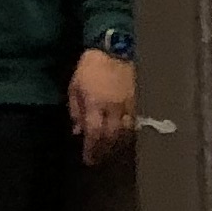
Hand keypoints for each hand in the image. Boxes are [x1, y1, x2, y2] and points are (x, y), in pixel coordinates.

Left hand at [68, 49, 136, 164]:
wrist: (113, 51)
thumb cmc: (89, 68)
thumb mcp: (74, 88)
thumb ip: (76, 111)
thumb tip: (78, 130)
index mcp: (95, 104)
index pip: (94, 133)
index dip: (91, 149)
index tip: (88, 159)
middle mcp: (113, 108)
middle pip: (112, 136)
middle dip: (104, 150)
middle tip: (98, 159)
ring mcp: (127, 105)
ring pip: (125, 132)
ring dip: (117, 144)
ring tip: (111, 151)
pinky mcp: (136, 101)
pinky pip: (134, 122)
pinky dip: (128, 133)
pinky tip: (123, 137)